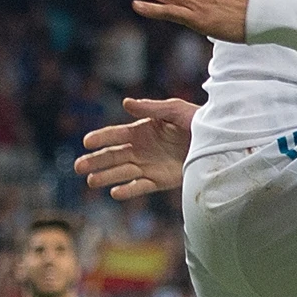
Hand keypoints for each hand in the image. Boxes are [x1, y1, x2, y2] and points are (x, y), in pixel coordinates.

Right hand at [76, 97, 198, 200]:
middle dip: (95, 161)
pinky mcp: (160, 180)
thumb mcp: (175, 110)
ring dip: (106, 176)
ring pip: (122, 172)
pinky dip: (128, 190)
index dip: (101, 138)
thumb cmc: (197, 121)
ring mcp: (149, 166)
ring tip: (91, 181)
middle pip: (112, 156)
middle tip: (78, 167)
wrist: (219, 142)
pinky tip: (115, 192)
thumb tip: (125, 103)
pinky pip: (140, 186)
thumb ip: (150, 108)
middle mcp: (141, 149)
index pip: (115, 134)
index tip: (87, 142)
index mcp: (141, 130)